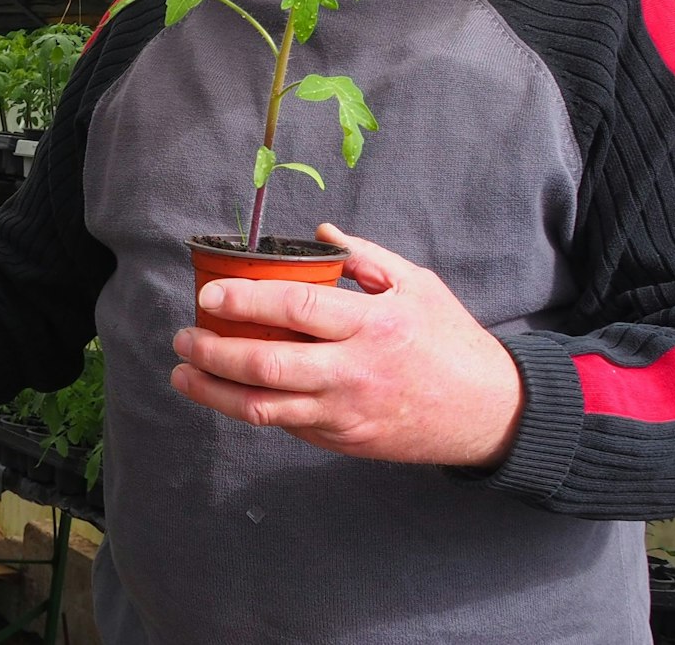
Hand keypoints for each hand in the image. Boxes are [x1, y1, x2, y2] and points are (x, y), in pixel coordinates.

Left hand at [169, 223, 525, 467]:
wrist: (490, 414)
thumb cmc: (451, 341)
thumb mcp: (418, 285)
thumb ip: (367, 258)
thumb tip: (320, 234)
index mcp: (372, 323)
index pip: (296, 308)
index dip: (245, 300)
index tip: (209, 295)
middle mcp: (354, 370)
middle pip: (267, 363)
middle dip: (214, 350)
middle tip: (184, 335)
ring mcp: (346, 411)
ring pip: (264, 407)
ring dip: (214, 391)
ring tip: (184, 371)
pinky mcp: (343, 440)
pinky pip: (286, 424)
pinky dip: (250, 408)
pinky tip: (226, 392)